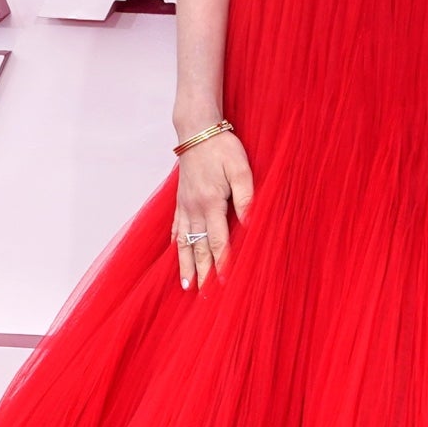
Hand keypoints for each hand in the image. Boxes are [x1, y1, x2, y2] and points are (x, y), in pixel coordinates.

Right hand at [172, 132, 253, 292]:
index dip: (222, 263)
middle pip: (199, 247)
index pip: (218, 240)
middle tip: (203, 295)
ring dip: (186, 264)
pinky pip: (177, 227)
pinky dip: (177, 244)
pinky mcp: (180, 201)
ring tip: (187, 284)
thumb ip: (246, 197)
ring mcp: (184, 206)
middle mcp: (194, 208)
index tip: (223, 282)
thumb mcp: (241, 169)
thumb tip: (251, 223)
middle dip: (202, 272)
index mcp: (211, 203)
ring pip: (185, 242)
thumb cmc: (222, 149)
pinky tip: (176, 254)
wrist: (197, 132)